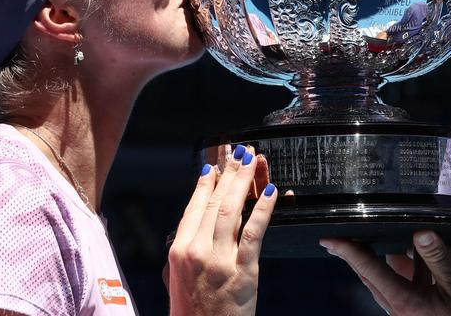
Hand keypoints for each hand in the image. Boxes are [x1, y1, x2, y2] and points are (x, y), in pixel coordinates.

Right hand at [166, 144, 277, 315]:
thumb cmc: (192, 313)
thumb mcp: (178, 279)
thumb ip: (186, 251)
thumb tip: (195, 226)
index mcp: (178, 251)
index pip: (194, 206)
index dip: (206, 182)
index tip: (215, 164)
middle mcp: (195, 251)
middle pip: (214, 201)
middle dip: (229, 171)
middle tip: (239, 150)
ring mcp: (219, 259)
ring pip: (232, 209)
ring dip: (245, 180)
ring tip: (254, 159)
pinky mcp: (242, 269)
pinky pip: (255, 231)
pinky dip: (264, 208)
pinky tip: (272, 191)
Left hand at [320, 231, 450, 315]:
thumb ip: (439, 258)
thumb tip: (420, 233)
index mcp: (404, 300)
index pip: (368, 268)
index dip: (347, 250)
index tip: (328, 239)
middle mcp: (397, 306)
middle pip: (367, 273)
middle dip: (351, 254)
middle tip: (333, 236)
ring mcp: (403, 308)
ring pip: (379, 279)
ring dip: (370, 259)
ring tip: (359, 239)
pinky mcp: (412, 308)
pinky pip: (396, 282)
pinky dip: (393, 264)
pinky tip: (405, 247)